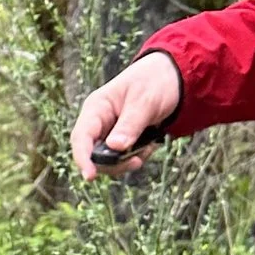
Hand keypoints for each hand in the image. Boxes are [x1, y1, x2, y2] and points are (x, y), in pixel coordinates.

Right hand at [69, 54, 183, 181]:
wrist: (173, 77)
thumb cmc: (155, 82)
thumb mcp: (145, 101)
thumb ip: (130, 124)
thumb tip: (115, 147)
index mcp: (96, 108)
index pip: (81, 137)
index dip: (82, 158)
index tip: (89, 176)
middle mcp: (98, 122)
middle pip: (93, 154)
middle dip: (114, 163)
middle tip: (137, 160)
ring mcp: (109, 132)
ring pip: (108, 161)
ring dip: (128, 161)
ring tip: (148, 147)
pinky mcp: (121, 140)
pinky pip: (122, 159)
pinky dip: (137, 157)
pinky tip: (150, 144)